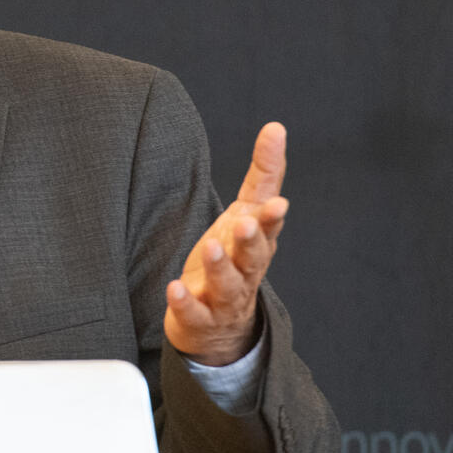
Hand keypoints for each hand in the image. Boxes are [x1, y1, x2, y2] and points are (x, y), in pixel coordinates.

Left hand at [163, 122, 288, 365]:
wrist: (220, 324)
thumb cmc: (235, 257)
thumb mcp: (248, 213)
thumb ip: (263, 174)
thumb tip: (276, 127)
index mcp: (258, 245)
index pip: (269, 229)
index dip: (273, 217)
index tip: (278, 203)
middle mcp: (246, 272)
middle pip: (253, 258)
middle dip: (251, 241)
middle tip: (246, 223)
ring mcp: (223, 298)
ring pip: (227, 286)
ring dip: (220, 267)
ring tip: (211, 247)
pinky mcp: (199, 319)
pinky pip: (194, 314)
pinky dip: (186, 304)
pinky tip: (174, 288)